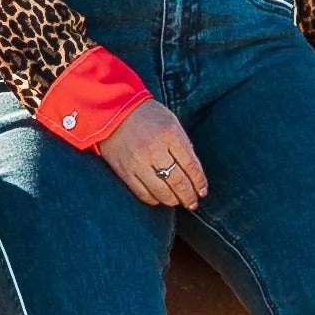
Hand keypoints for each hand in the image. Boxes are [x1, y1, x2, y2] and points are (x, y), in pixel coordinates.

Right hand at [95, 94, 207, 209]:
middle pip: (178, 182)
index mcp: (169, 134)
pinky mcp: (124, 171)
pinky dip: (154, 199)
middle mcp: (154, 149)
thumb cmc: (146, 115)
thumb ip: (183, 143)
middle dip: (189, 196)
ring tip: (178, 202)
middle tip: (193, 203)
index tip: (202, 191)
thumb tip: (193, 170)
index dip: (199, 182)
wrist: (112, 111)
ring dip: (174, 201)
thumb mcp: (170, 121)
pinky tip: (159, 198)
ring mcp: (138, 162)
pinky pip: (143, 193)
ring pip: (162, 192)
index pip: (191, 165)